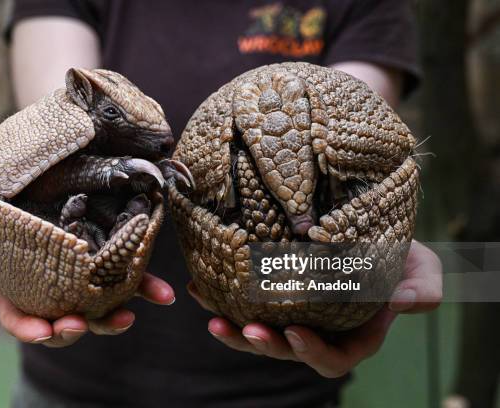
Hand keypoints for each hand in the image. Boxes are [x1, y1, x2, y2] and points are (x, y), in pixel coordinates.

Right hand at [0, 207, 174, 346]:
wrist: (44, 163)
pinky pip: (131, 276)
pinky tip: (164, 294)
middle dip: (73, 328)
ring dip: (113, 318)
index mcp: (20, 282)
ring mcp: (85, 272)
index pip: (21, 316)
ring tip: (127, 317)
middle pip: (62, 319)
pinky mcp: (112, 254)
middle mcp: (55, 283)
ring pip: (99, 306)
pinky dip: (148, 288)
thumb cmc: (7, 191)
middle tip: (83, 322)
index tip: (46, 329)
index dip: (31, 329)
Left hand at [188, 240, 441, 376]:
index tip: (297, 332)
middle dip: (264, 345)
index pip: (332, 358)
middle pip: (286, 349)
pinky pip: (244, 302)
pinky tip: (201, 285)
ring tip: (211, 314)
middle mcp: (318, 329)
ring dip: (233, 328)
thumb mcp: (424, 273)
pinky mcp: (272, 293)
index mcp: (352, 336)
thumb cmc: (403, 258)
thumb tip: (400, 303)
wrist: (374, 232)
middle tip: (245, 330)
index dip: (312, 352)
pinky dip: (221, 297)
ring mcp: (293, 312)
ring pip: (259, 331)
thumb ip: (421, 291)